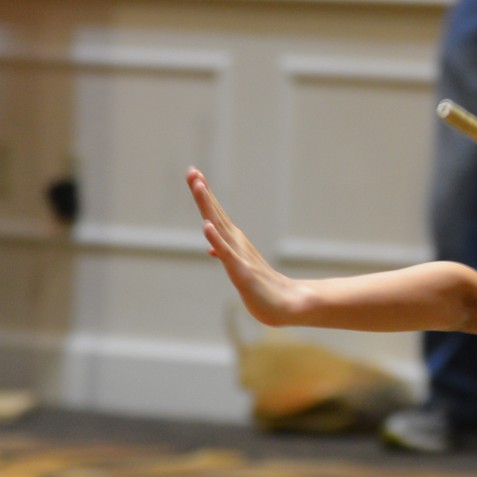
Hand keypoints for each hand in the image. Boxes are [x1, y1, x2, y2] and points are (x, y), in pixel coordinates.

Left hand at [186, 169, 307, 325]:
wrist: (285, 305)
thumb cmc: (261, 286)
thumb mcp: (237, 268)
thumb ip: (224, 255)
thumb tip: (210, 249)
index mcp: (234, 240)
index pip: (215, 213)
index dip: (203, 193)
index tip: (194, 172)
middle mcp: (236, 242)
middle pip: (215, 213)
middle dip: (202, 192)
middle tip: (192, 170)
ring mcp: (239, 255)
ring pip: (219, 227)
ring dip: (208, 206)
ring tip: (198, 186)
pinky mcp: (241, 272)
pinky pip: (226, 253)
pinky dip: (216, 239)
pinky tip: (207, 226)